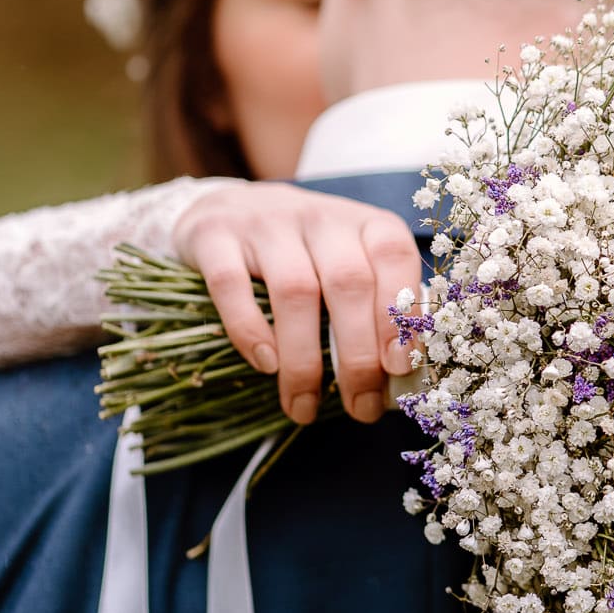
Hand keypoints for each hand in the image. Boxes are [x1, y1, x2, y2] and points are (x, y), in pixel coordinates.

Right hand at [172, 184, 421, 425]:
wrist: (225, 205)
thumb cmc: (303, 252)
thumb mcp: (346, 263)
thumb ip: (374, 308)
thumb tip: (398, 378)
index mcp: (362, 223)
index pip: (393, 256)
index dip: (400, 312)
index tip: (397, 366)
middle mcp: (319, 217)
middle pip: (348, 283)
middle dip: (357, 355)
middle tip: (359, 407)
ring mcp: (265, 223)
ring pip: (295, 290)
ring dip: (304, 359)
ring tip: (303, 406)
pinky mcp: (214, 236)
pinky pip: (232, 285)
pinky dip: (249, 330)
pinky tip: (265, 366)